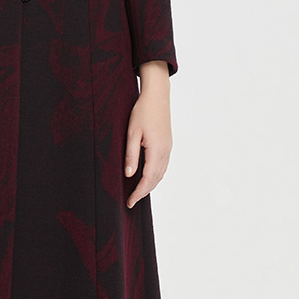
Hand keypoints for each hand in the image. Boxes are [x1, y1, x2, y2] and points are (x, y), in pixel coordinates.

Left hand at [124, 68, 171, 208]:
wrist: (157, 96)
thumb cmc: (142, 112)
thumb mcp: (132, 133)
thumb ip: (131, 155)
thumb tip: (129, 175)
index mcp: (156, 150)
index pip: (148, 178)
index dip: (138, 192)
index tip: (130, 202)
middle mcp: (165, 152)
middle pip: (156, 179)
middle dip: (144, 192)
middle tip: (131, 201)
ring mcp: (168, 148)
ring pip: (161, 173)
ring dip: (150, 184)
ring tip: (138, 192)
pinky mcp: (167, 144)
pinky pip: (163, 165)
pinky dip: (155, 175)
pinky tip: (147, 176)